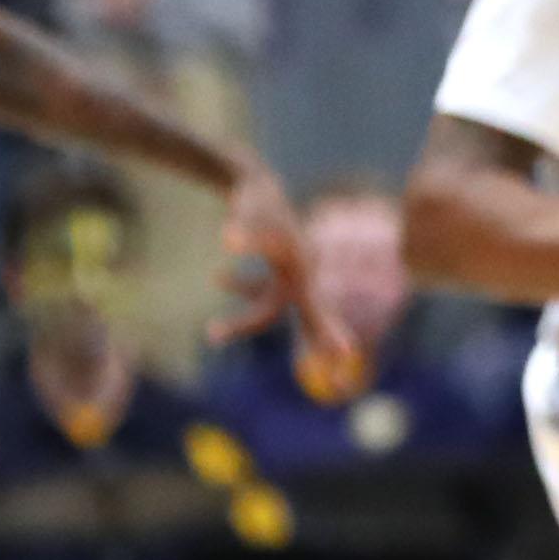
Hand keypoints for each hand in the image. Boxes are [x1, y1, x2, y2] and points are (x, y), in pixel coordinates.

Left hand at [218, 159, 338, 355]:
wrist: (254, 180)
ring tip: (211, 333)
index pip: (318, 310)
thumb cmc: (257, 198)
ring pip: (270, 310)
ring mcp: (289, 273)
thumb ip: (244, 231)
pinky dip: (239, 289)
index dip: (330, 333)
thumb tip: (225, 238)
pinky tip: (216, 279)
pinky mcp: (275, 268)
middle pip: (309, 319)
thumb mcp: (252, 215)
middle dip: (316, 344)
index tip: (348, 354)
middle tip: (340, 379)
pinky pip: (259, 291)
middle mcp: (301, 275)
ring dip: (241, 322)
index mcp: (303, 270)